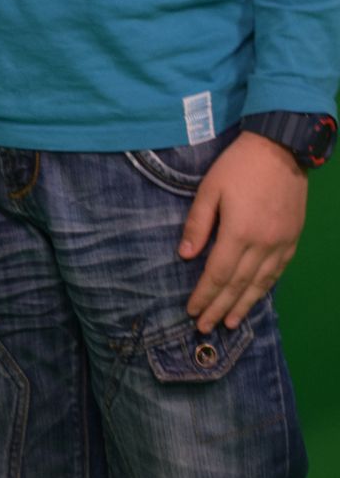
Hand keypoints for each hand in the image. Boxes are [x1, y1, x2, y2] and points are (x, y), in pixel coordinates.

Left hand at [181, 131, 306, 331]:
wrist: (280, 149)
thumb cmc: (238, 166)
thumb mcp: (210, 189)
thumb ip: (198, 223)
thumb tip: (186, 255)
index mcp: (238, 233)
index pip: (218, 273)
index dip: (204, 295)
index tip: (192, 311)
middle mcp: (262, 245)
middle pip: (238, 284)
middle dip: (219, 307)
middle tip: (205, 327)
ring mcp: (280, 244)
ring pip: (260, 283)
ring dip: (243, 305)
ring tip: (229, 322)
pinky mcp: (292, 239)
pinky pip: (277, 272)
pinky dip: (264, 288)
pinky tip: (255, 296)